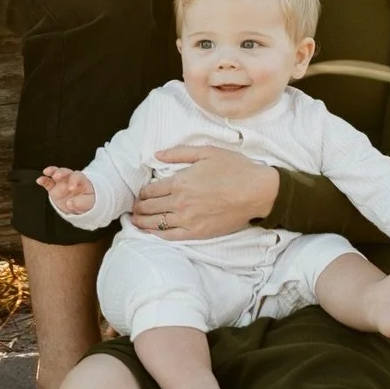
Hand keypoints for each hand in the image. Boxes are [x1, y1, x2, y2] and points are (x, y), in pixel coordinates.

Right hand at [37, 166, 96, 214]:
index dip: (73, 181)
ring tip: (46, 172)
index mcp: (81, 180)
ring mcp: (61, 182)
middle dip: (61, 172)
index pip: (77, 176)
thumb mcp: (88, 203)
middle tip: (56, 176)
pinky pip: (48, 182)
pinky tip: (39, 180)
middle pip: (66, 172)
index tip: (71, 188)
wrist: (80, 204)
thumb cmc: (86, 200)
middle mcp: (70, 178)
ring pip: (56, 173)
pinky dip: (43, 180)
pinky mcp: (53, 188)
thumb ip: (80, 203)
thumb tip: (69, 203)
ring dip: (52, 171)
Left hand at [130, 144, 280, 239]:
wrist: (256, 192)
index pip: (151, 190)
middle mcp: (180, 202)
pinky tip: (150, 234)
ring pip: (157, 223)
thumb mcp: (206, 152)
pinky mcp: (198, 233)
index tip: (139, 194)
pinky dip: (157, 236)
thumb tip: (157, 154)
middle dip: (139, 207)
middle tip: (133, 208)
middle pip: (150, 207)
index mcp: (180, 181)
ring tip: (135, 221)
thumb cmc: (234, 168)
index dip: (142, 193)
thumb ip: (179, 153)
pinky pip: (171, 237)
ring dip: (142, 222)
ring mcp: (188, 219)